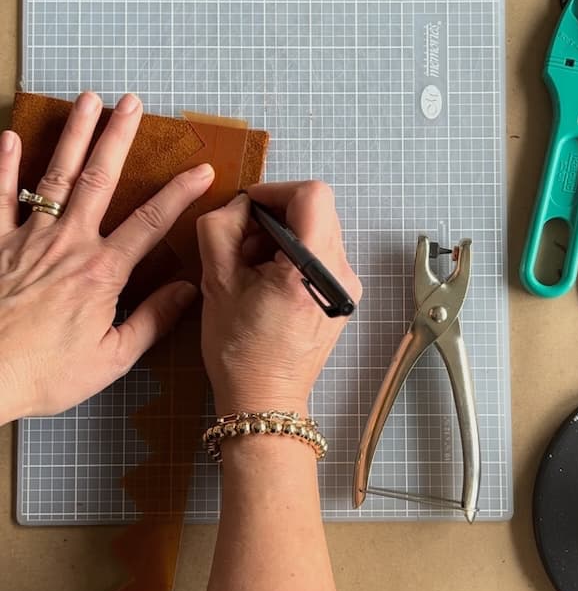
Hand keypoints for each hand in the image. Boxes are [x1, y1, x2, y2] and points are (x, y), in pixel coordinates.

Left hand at [0, 92, 214, 421]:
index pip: (150, 223)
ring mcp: (27, 238)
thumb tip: (188, 291)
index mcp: (102, 272)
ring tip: (87, 100)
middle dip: (119, 137)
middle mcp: (68, 243)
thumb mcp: (112, 358)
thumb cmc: (44, 373)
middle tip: (132, 103)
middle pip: (99, 179)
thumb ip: (152, 321)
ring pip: (55, 175)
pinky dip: (5, 166)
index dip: (179, 193)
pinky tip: (11, 137)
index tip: (201, 170)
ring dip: (74, 135)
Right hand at [197, 181, 361, 416]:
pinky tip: (270, 280)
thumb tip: (238, 205)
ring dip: (284, 235)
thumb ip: (221, 228)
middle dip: (275, 216)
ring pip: (318, 231)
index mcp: (312, 269)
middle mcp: (341, 274)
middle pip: (316, 211)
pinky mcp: (343, 297)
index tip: (249, 208)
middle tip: (244, 243)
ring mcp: (347, 287)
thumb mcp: (216, 282)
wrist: (264, 399)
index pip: (312, 195)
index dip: (275, 191)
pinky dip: (294, 255)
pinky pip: (322, 255)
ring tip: (254, 266)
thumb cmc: (240, 351)